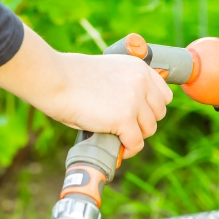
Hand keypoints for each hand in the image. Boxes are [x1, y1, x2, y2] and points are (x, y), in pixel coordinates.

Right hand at [0, 23, 172, 157]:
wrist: (55, 79)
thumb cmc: (72, 77)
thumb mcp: (109, 72)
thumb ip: (126, 86)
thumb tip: (135, 113)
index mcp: (139, 68)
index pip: (164, 95)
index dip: (152, 109)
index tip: (139, 117)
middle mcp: (141, 82)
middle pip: (159, 114)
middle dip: (143, 123)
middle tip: (125, 129)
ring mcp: (134, 100)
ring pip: (149, 130)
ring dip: (135, 136)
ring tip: (119, 138)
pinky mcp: (124, 118)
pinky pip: (136, 143)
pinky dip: (128, 150)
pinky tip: (119, 148)